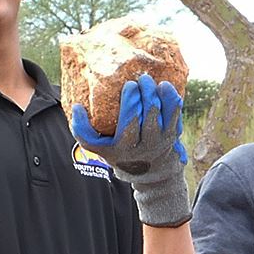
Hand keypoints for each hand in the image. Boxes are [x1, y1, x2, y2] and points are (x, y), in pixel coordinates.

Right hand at [72, 73, 190, 226]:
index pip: (130, 121)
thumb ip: (83, 130)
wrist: (152, 175)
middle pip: (150, 114)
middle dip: (148, 93)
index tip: (129, 85)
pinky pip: (176, 116)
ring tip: (154, 81)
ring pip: (165, 115)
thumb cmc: (121, 155)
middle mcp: (147, 144)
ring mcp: (163, 140)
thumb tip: (77, 107)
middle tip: (143, 78)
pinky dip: (173, 101)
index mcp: (126, 146)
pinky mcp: (175, 135)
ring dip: (161, 95)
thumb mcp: (99, 148)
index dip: (132, 101)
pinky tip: (167, 87)